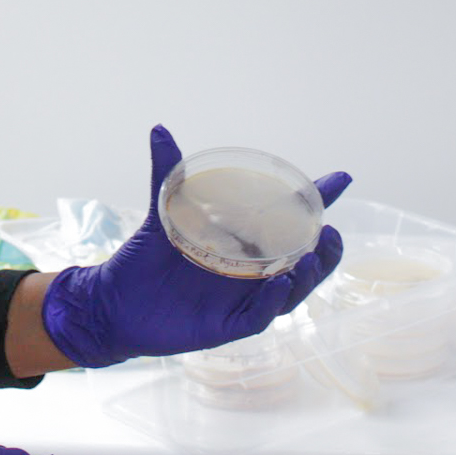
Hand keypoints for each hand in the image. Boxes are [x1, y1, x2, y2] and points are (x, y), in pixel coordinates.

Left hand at [41, 125, 351, 368]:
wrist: (114, 303)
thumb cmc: (145, 261)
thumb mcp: (161, 211)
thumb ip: (166, 172)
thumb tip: (160, 128)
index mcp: (244, 245)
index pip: (290, 224)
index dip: (318, 203)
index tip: (341, 178)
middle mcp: (250, 274)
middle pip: (304, 264)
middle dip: (324, 250)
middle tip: (328, 230)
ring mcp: (241, 301)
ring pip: (290, 293)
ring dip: (306, 275)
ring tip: (312, 254)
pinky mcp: (227, 326)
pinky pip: (259, 317)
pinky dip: (271, 301)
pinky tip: (277, 283)